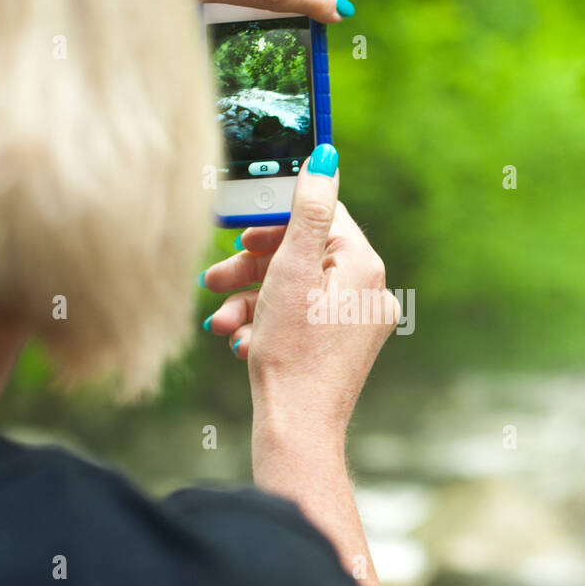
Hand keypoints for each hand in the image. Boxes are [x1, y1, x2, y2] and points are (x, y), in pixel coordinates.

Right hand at [200, 148, 399, 447]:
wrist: (296, 429)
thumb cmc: (292, 351)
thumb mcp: (292, 270)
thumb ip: (307, 210)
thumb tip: (325, 156)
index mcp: (364, 267)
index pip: (322, 217)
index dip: (276, 219)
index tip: (240, 231)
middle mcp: (369, 293)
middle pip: (304, 256)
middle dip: (252, 265)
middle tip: (215, 276)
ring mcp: (356, 325)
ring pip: (295, 291)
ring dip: (250, 298)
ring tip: (219, 317)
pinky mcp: (340, 351)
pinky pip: (300, 320)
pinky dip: (266, 324)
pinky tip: (239, 341)